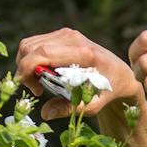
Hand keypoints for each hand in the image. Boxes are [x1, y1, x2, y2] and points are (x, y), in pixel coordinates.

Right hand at [13, 28, 142, 120]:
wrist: (121, 74)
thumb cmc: (108, 91)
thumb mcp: (93, 105)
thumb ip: (68, 108)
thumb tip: (45, 113)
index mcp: (84, 54)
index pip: (44, 53)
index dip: (27, 69)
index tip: (32, 89)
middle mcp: (74, 39)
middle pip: (31, 47)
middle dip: (25, 70)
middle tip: (37, 90)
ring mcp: (67, 33)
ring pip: (30, 44)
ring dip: (27, 65)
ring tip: (41, 83)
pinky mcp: (63, 34)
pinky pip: (36, 43)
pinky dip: (32, 59)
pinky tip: (44, 74)